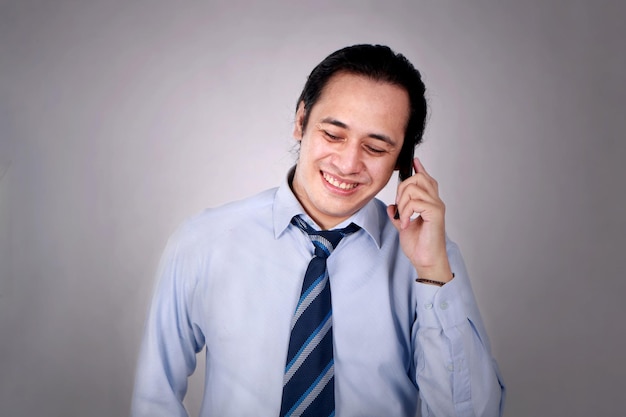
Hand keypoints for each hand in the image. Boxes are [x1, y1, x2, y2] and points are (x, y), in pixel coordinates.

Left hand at [386, 157, 452, 282]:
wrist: (425, 260)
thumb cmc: (419, 245)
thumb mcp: (403, 225)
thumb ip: (399, 213)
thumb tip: (392, 206)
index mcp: (429, 202)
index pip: (427, 179)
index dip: (420, 169)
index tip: (414, 161)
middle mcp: (435, 201)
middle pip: (418, 178)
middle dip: (402, 188)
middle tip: (399, 206)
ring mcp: (436, 206)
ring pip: (414, 187)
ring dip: (403, 203)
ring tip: (404, 218)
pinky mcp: (435, 213)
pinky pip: (415, 202)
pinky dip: (406, 212)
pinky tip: (407, 223)